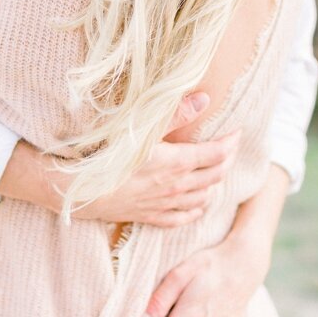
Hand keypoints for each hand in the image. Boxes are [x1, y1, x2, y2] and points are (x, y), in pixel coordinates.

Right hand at [71, 92, 239, 227]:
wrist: (80, 189)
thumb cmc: (107, 155)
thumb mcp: (141, 129)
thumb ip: (175, 114)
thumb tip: (204, 99)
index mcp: (178, 162)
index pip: (218, 154)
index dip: (231, 142)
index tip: (237, 131)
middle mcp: (177, 186)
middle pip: (215, 175)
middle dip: (227, 160)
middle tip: (229, 148)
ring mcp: (165, 204)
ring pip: (203, 198)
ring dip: (214, 184)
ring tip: (216, 172)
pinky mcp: (151, 216)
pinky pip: (183, 218)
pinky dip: (196, 209)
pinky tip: (198, 204)